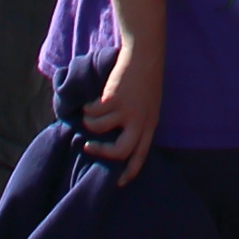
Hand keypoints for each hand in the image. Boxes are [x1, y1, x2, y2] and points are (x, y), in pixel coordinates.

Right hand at [84, 36, 167, 177]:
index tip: (119, 183)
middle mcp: (139, 121)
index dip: (130, 172)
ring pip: (98, 128)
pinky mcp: (113, 99)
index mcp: (150, 124)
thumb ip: (137, 122)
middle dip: (101, 152)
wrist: (145, 55)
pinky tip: (90, 101)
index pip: (141, 155)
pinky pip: (93, 112)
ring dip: (89, 123)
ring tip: (88, 113)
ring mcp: (126, 110)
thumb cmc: (145, 80)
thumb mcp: (148, 105)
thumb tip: (116, 138)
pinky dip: (88, 108)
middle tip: (89, 147)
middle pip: (120, 151)